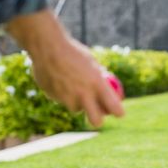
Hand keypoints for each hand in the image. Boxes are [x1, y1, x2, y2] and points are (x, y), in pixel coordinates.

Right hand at [6, 9, 124, 126]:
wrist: (47, 46)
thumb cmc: (73, 52)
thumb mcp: (91, 64)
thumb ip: (98, 79)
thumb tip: (107, 90)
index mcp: (97, 84)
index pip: (114, 107)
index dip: (118, 112)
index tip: (119, 113)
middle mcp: (83, 95)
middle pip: (96, 121)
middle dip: (98, 119)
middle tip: (98, 114)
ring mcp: (67, 98)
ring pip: (76, 109)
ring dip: (78, 103)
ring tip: (74, 86)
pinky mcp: (54, 98)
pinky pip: (62, 100)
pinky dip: (63, 95)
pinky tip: (59, 79)